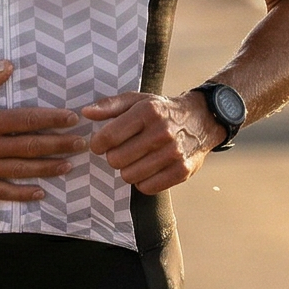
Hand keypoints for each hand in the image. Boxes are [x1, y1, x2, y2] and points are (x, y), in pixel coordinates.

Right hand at [0, 61, 86, 202]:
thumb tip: (9, 67)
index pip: (27, 121)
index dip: (52, 120)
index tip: (71, 118)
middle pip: (31, 147)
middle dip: (60, 145)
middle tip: (83, 143)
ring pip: (21, 170)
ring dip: (48, 168)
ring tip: (69, 166)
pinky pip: (0, 191)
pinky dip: (21, 193)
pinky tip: (39, 193)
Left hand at [82, 90, 221, 195]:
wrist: (201, 119)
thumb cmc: (162, 111)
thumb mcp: (137, 100)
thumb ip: (110, 106)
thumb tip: (86, 113)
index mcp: (147, 112)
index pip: (108, 138)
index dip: (98, 144)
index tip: (101, 144)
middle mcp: (161, 132)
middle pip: (116, 160)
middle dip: (114, 157)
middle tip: (123, 150)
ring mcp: (173, 153)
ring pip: (129, 176)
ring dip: (128, 170)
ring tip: (136, 159)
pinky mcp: (182, 171)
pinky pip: (147, 188)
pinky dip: (143, 181)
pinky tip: (148, 169)